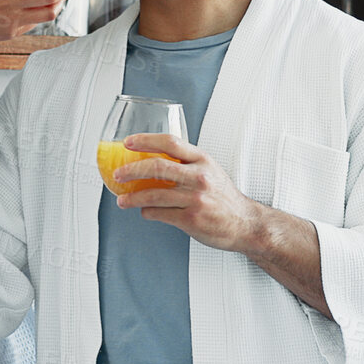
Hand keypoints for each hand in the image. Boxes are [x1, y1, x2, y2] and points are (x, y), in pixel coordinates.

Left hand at [112, 133, 266, 253]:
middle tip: (119, 174)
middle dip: (131, 170)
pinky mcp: (190, 219)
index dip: (145, 140)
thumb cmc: (225, 197)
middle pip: (157, 167)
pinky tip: (144, 211)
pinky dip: (146, 212)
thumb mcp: (210, 171)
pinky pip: (159, 214)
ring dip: (132, 198)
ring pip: (153, 195)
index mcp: (202, 160)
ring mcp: (195, 199)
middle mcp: (199, 177)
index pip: (170, 142)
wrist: (245, 223)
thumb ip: (187, 163)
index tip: (128, 142)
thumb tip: (154, 159)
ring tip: (122, 200)